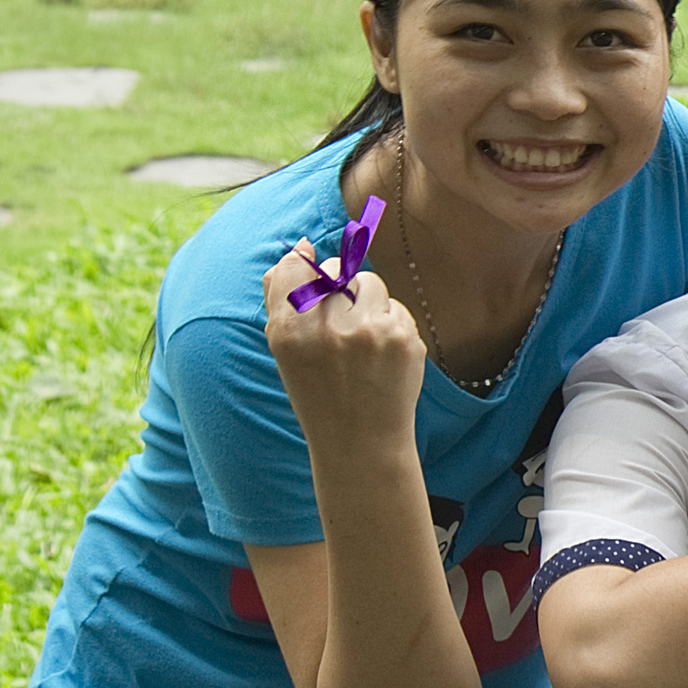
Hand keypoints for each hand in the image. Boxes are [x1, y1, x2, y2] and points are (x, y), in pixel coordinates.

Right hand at [264, 238, 425, 447]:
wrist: (361, 441)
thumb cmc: (317, 391)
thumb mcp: (284, 350)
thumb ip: (283, 296)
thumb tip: (301, 245)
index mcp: (289, 332)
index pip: (297, 267)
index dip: (307, 270)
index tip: (316, 287)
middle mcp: (328, 329)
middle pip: (336, 270)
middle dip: (339, 287)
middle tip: (341, 322)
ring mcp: (370, 332)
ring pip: (370, 282)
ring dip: (366, 301)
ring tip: (361, 338)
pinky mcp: (404, 337)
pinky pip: (395, 307)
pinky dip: (388, 323)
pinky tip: (382, 355)